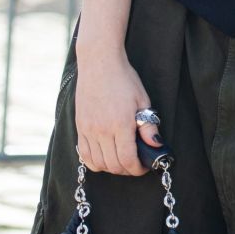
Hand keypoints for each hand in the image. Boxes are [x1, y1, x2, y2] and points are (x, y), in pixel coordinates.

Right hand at [74, 51, 162, 175]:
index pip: (128, 159)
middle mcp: (102, 130)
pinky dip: (95, 161)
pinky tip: (104, 157)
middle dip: (126, 170)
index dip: (137, 169)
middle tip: (134, 164)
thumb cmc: (124, 79)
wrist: (99, 63)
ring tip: (120, 161)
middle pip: (113, 165)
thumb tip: (155, 145)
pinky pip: (84, 154)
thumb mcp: (143, 101)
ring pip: (98, 163)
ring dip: (111, 168)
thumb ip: (148, 126)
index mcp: (121, 124)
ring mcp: (88, 129)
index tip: (143, 167)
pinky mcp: (80, 126)